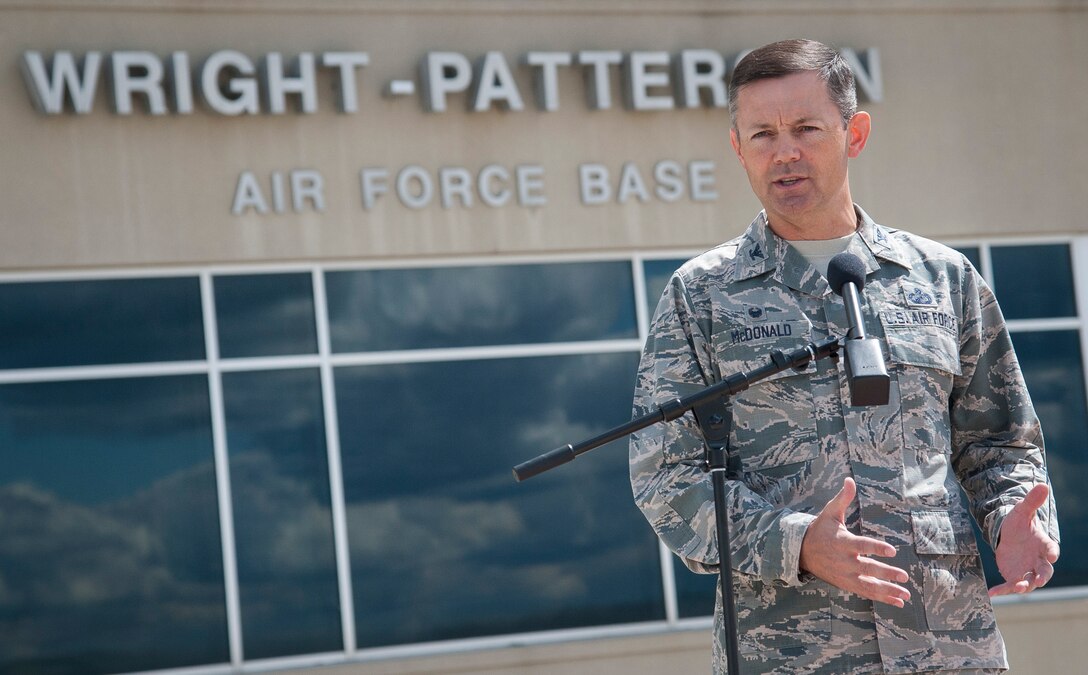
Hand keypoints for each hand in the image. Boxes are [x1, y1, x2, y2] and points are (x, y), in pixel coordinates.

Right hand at [799, 477, 911, 606]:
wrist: (802, 552)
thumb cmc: (820, 530)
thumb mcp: (829, 512)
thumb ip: (842, 498)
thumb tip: (849, 480)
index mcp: (842, 542)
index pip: (862, 546)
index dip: (876, 548)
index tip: (892, 550)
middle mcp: (844, 561)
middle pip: (867, 568)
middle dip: (886, 573)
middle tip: (904, 576)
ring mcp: (845, 575)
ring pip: (868, 585)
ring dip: (887, 591)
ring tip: (905, 595)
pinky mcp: (846, 584)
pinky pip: (866, 592)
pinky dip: (882, 598)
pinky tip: (898, 602)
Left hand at [988, 483, 1059, 597]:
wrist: (1010, 536)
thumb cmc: (1020, 524)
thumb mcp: (1022, 511)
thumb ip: (1032, 501)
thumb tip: (1042, 484)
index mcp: (1044, 545)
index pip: (1052, 550)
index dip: (1052, 552)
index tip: (1051, 555)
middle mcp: (1038, 561)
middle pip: (1045, 571)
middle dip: (1042, 576)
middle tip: (1039, 581)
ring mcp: (1027, 570)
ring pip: (1029, 582)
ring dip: (1024, 586)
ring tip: (1017, 588)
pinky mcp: (1014, 576)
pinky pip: (1009, 586)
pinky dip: (1001, 590)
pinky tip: (991, 593)